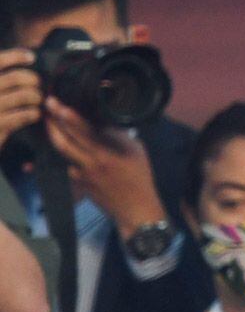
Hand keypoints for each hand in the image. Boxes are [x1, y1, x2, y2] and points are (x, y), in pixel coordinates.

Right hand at [0, 50, 41, 149]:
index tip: (31, 57)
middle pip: (15, 77)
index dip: (15, 56)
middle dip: (32, 79)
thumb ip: (3, 78)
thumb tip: (27, 57)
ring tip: (37, 99)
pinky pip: (22, 115)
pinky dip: (33, 113)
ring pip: (23, 95)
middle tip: (37, 84)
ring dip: (35, 96)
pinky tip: (35, 114)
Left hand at [40, 97, 165, 235]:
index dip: (70, 116)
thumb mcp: (136, 150)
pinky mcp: (77, 183)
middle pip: (67, 138)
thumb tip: (104, 120)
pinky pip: (61, 168)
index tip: (58, 104)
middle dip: (54, 121)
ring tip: (45, 123)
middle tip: (46, 105)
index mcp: (111, 150)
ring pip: (61, 151)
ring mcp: (83, 173)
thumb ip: (119, 136)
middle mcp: (94, 160)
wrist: (135, 208)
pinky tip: (38, 157)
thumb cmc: (139, 177)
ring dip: (51, 135)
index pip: (87, 129)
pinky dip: (49, 161)